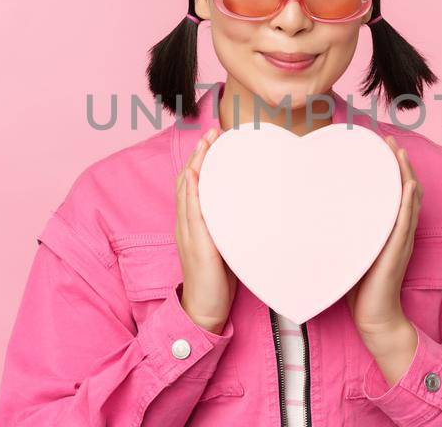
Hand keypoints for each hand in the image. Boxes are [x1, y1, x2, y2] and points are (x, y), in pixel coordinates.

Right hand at [175, 127, 235, 333]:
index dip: (201, 161)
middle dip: (199, 154)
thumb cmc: (218, 281)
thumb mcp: (227, 246)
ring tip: (206, 144)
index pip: (195, 185)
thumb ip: (232, 228)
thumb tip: (254, 211)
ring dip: (196, 164)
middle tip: (211, 132)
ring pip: (188, 191)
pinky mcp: (196, 244)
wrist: (205, 309)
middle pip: (189, 180)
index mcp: (194, 224)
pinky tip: (196, 176)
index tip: (214, 140)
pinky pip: (190, 213)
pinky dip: (192, 192)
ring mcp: (189, 233)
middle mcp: (187, 224)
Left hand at [344, 135, 421, 378]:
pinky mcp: (399, 250)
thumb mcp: (349, 251)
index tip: (378, 148)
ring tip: (399, 153)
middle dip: (398, 163)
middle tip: (388, 140)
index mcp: (387, 230)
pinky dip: (409, 202)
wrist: (374, 317)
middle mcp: (398, 231)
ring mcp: (401, 240)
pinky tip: (408, 185)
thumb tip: (314, 216)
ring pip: (409, 200)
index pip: (392, 193)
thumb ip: (342, 233)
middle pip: (404, 189)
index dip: (389, 170)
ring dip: (406, 174)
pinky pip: (407, 222)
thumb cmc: (358, 287)